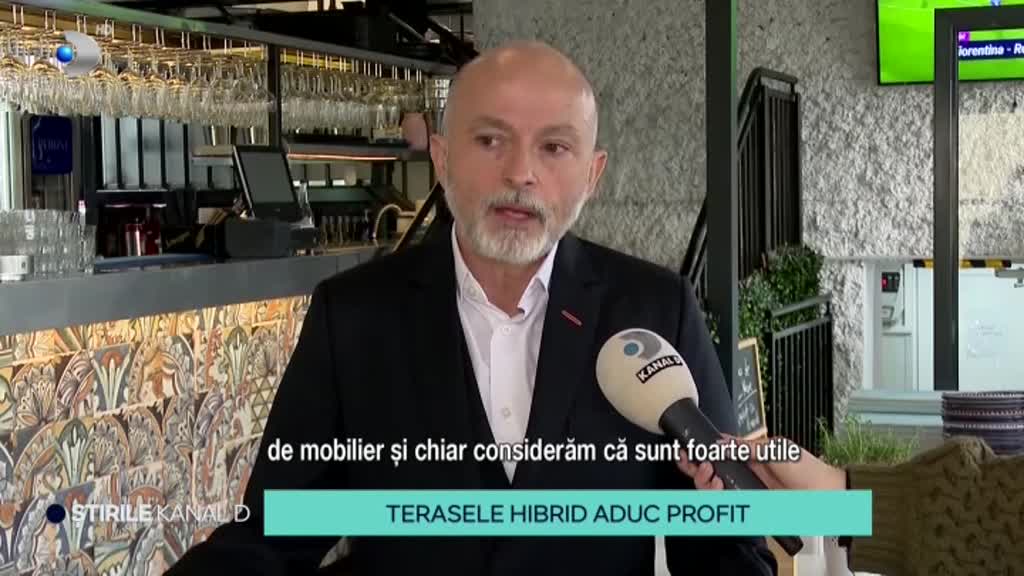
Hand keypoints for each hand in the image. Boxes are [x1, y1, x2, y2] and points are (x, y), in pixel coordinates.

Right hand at [677, 435, 846, 490]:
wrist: (827, 495)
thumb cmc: (807, 470)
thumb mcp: (775, 449)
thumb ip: (746, 447)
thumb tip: (721, 442)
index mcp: (750, 457)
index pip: (718, 454)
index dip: (701, 452)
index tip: (687, 450)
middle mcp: (744, 475)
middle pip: (709, 473)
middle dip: (695, 468)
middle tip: (692, 462)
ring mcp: (746, 492)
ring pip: (713, 491)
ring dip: (704, 481)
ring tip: (710, 474)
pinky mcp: (750, 509)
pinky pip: (726, 505)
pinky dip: (715, 497)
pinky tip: (716, 486)